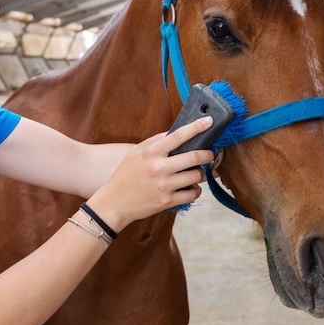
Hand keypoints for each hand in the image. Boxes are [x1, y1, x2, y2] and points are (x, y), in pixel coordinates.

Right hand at [85, 116, 215, 231]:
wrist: (115, 203)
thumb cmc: (125, 175)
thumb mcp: (136, 153)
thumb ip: (155, 141)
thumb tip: (176, 132)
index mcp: (151, 152)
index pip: (178, 136)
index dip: (196, 127)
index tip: (209, 121)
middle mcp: (159, 168)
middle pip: (194, 157)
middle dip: (207, 154)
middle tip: (209, 154)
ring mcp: (164, 186)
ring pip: (196, 176)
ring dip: (200, 173)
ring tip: (194, 173)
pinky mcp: (168, 201)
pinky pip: (193, 194)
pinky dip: (195, 190)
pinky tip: (189, 188)